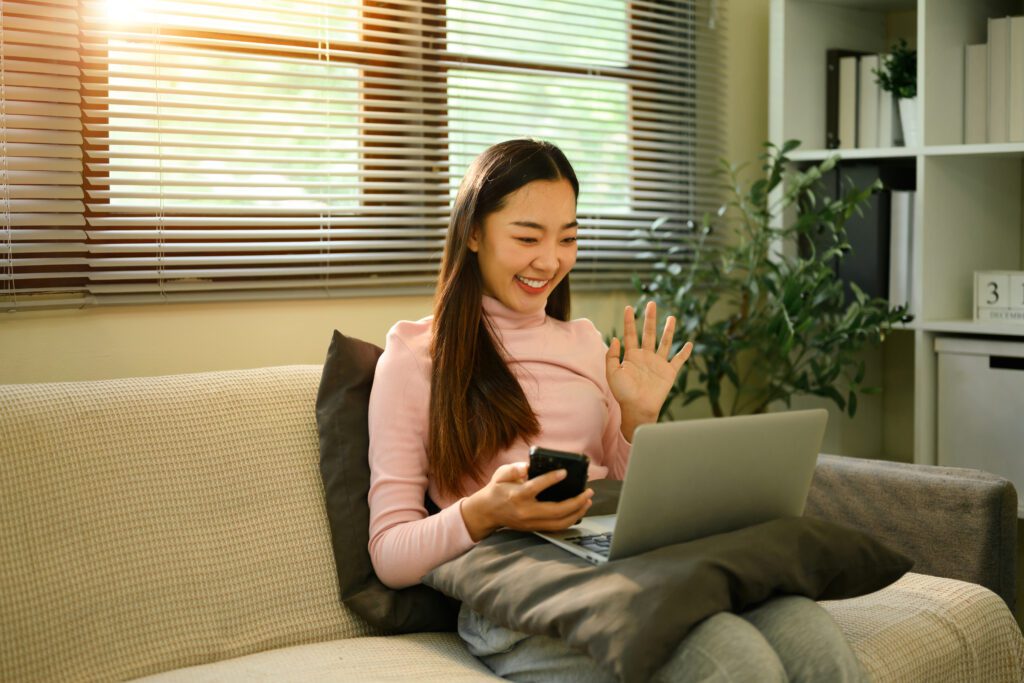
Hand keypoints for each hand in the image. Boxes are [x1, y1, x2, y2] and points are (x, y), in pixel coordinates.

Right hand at [461, 462, 593, 541]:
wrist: (487, 512)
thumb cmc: (497, 490)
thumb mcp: (501, 474)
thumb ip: (514, 469)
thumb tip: (528, 467)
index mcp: (516, 496)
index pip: (536, 487)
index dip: (551, 479)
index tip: (565, 472)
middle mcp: (525, 511)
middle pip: (555, 510)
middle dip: (576, 502)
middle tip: (588, 491)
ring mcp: (531, 522)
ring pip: (559, 522)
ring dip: (577, 513)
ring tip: (587, 501)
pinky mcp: (535, 528)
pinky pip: (556, 527)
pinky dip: (570, 520)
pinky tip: (579, 511)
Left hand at [606, 301, 692, 438]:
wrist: (637, 408)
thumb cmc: (623, 393)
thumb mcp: (612, 373)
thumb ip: (612, 356)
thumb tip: (616, 338)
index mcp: (632, 356)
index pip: (630, 334)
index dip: (629, 321)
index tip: (629, 307)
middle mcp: (646, 357)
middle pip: (649, 333)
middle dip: (650, 318)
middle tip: (652, 303)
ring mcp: (658, 363)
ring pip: (665, 342)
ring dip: (668, 330)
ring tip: (671, 317)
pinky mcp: (669, 372)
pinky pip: (678, 360)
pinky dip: (684, 353)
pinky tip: (689, 344)